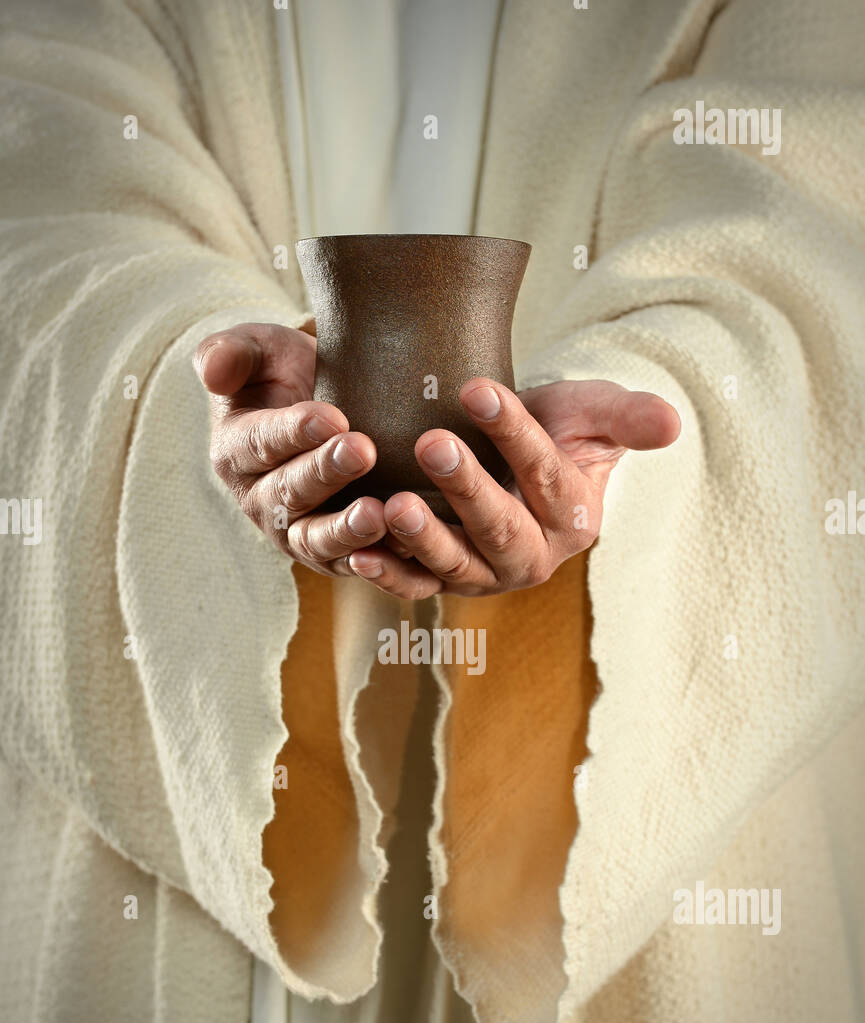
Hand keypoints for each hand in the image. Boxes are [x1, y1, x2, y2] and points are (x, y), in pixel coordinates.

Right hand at [193, 321, 385, 575]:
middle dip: (326, 473)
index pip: (261, 442)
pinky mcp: (329, 555)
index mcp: (235, 450)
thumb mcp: (257, 351)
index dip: (295, 432)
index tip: (334, 417)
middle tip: (364, 450)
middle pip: (289, 492)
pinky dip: (373, 561)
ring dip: (346, 530)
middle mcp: (258, 499)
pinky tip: (401, 548)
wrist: (322, 407)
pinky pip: (348, 563)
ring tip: (378, 514)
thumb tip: (212, 371)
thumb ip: (231, 353)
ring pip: (314, 539)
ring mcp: (293, 533)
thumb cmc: (286, 375)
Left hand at [347, 377, 680, 597]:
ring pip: (455, 563)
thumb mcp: (592, 414)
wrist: (504, 456)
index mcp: (575, 519)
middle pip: (501, 526)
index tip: (478, 390)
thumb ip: (625, 417)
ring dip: (422, 539)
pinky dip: (386, 574)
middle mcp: (532, 558)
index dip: (516, 435)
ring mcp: (483, 576)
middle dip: (468, 487)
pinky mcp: (440, 583)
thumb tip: (671, 422)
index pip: (547, 475)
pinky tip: (357, 553)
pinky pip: (414, 586)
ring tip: (392, 506)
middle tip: (431, 443)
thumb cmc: (553, 430)